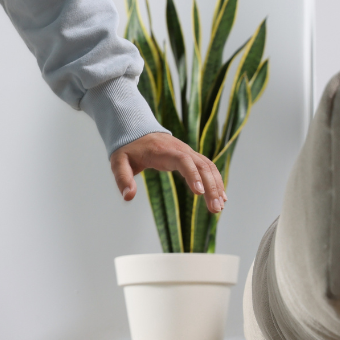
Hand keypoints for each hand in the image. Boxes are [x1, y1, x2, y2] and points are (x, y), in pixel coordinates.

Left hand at [110, 132, 226, 213]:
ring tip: (220, 207)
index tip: (199, 192)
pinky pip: (207, 167)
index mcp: (164, 151)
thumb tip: (128, 196)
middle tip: (215, 209)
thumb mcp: (118, 162)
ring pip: (208, 167)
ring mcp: (188, 152)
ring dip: (216, 186)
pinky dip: (216, 181)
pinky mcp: (190, 157)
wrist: (136, 130)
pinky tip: (221, 197)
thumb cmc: (128, 148)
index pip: (183, 161)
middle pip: (202, 166)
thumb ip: (123, 178)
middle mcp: (181, 150)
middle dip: (211, 187)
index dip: (193, 175)